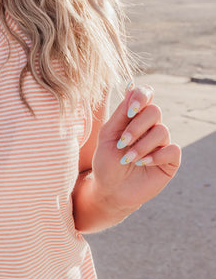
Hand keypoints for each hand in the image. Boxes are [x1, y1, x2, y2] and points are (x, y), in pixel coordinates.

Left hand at [92, 83, 180, 215]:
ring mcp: (162, 143)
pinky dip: (156, 156)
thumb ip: (120, 114)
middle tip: (122, 143)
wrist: (110, 190)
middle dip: (136, 128)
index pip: (146, 95)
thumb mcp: (107, 136)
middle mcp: (151, 127)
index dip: (142, 97)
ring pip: (162, 131)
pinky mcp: (170, 160)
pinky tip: (143, 164)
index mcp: (135, 117)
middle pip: (155, 111)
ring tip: (128, 159)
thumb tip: (131, 87)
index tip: (131, 110)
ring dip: (142, 146)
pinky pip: (172, 149)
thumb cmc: (106, 162)